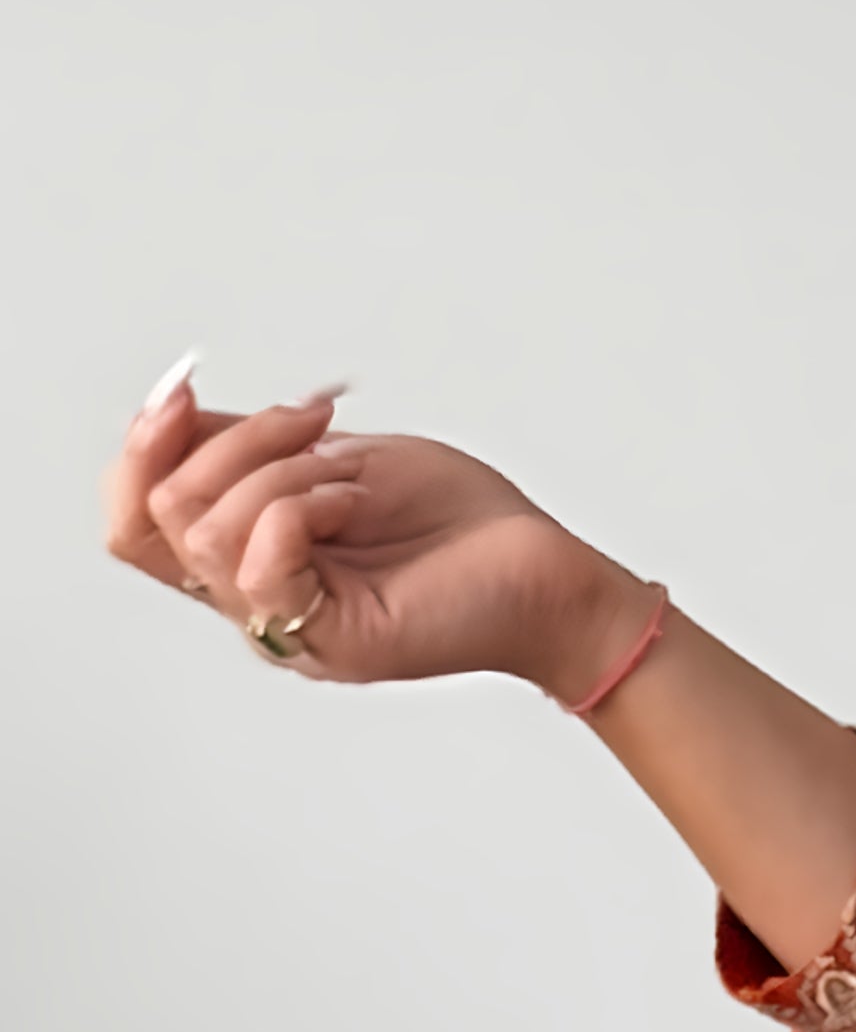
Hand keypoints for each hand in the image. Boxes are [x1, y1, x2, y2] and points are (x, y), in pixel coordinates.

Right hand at [102, 361, 651, 701]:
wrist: (545, 569)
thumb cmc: (460, 522)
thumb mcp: (334, 458)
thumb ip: (249, 448)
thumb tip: (174, 414)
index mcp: (247, 559)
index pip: (134, 522)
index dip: (138, 448)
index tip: (185, 389)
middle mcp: (254, 601)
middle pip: (160, 513)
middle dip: (233, 441)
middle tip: (318, 421)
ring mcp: (289, 629)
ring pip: (206, 532)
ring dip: (277, 471)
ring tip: (350, 474)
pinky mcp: (331, 642)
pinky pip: (260, 567)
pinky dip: (300, 510)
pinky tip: (352, 503)